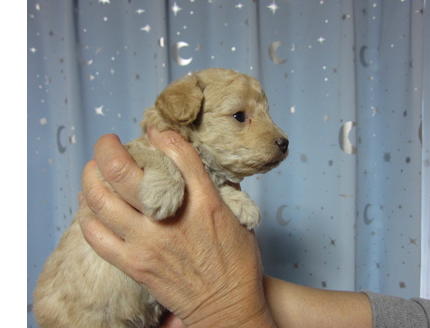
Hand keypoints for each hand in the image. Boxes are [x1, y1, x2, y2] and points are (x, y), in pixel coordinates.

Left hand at [78, 130, 275, 327]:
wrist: (227, 305)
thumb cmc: (236, 261)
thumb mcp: (235, 216)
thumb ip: (211, 187)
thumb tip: (187, 161)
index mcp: (204, 203)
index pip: (179, 155)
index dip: (161, 135)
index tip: (151, 131)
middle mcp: (172, 219)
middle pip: (125, 173)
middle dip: (108, 149)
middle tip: (107, 144)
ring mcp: (148, 243)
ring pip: (101, 201)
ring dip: (91, 178)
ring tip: (93, 170)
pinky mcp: (134, 265)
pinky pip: (96, 236)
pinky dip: (87, 215)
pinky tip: (89, 206)